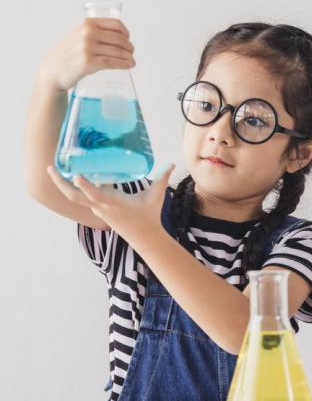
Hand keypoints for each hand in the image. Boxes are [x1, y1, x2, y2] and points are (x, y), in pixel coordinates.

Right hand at [38, 17, 134, 91]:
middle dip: (129, 47)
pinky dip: (123, 64)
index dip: (126, 33)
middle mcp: (87, 33)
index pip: (115, 24)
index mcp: (87, 23)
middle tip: (131, 53)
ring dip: (128, 57)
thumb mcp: (79, 36)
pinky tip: (129, 65)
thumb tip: (118, 38)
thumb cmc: (68, 55)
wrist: (53, 70)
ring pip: (117, 51)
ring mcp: (87, 48)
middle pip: (119, 39)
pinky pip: (112, 62)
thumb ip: (94, 33)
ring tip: (132, 61)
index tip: (128, 40)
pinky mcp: (88, 62)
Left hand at [46, 163, 175, 243]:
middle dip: (61, 183)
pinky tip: (72, 176)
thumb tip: (173, 163)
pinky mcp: (98, 209)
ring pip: (76, 198)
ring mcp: (98, 209)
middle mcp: (102, 206)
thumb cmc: (149, 215)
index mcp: (114, 202)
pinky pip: (83, 198)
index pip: (95, 195)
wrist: (144, 236)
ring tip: (54, 169)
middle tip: (50, 168)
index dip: (85, 185)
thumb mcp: (157, 195)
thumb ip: (163, 178)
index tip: (75, 175)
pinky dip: (76, 188)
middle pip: (75, 197)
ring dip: (64, 185)